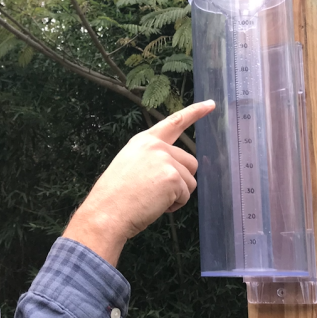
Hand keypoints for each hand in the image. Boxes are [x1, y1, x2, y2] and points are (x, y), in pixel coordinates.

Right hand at [63, 100, 214, 265]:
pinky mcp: (173, 177)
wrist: (106, 212)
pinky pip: (186, 195)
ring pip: (190, 181)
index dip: (195, 112)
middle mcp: (156, 146)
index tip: (210, 104)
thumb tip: (173, 170)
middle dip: (180, 181)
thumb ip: (152, 159)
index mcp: (144, 141)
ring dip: (177, 195)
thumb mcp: (130, 165)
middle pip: (190, 162)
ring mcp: (165, 160)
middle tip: (156, 193)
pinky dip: (174, 205)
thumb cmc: (114, 197)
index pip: (174, 122)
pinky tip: (155, 206)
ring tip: (152, 199)